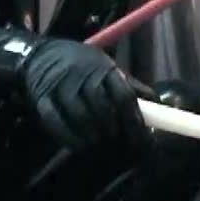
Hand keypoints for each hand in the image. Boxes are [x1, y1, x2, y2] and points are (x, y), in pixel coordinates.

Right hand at [20, 38, 149, 150]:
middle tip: (119, 145)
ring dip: (92, 135)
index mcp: (105, 68)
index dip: (134, 120)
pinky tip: (78, 145)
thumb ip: (131, 86)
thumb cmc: (83, 65)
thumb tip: (159, 105)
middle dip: (113, 129)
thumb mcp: (108, 67)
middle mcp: (83, 74)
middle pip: (102, 106)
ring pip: (80, 114)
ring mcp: (61, 85)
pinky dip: (68, 136)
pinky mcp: (41, 96)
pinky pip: (54, 120)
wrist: (40, 54)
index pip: (124, 95)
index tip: (143, 140)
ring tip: (99, 146)